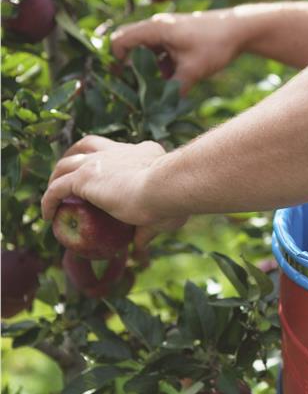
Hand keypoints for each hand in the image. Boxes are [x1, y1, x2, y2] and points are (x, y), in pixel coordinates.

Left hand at [42, 136, 186, 247]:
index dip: (115, 162)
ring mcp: (100, 161)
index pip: (125, 152)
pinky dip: (49, 200)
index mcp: (145, 153)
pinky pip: (58, 188)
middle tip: (72, 175)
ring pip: (69, 162)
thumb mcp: (165, 216)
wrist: (166, 189)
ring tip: (53, 191)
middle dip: (78, 156)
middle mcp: (121, 151)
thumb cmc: (174, 201)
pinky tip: (47, 215)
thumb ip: (148, 230)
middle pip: (91, 145)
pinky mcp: (84, 177)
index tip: (111, 179)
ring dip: (58, 175)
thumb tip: (140, 247)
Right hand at [111, 11, 242, 93]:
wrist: (239, 30)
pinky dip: (161, 65)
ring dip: (148, 68)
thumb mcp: (193, 71)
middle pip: (130, 46)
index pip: (120, 41)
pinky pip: (160, 52)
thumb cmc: (215, 45)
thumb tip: (160, 108)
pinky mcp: (176, 37)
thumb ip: (174, 89)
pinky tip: (172, 79)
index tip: (123, 81)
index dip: (116, 61)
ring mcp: (167, 31)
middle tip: (135, 87)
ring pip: (146, 51)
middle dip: (130, 67)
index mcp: (155, 29)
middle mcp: (157, 27)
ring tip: (155, 87)